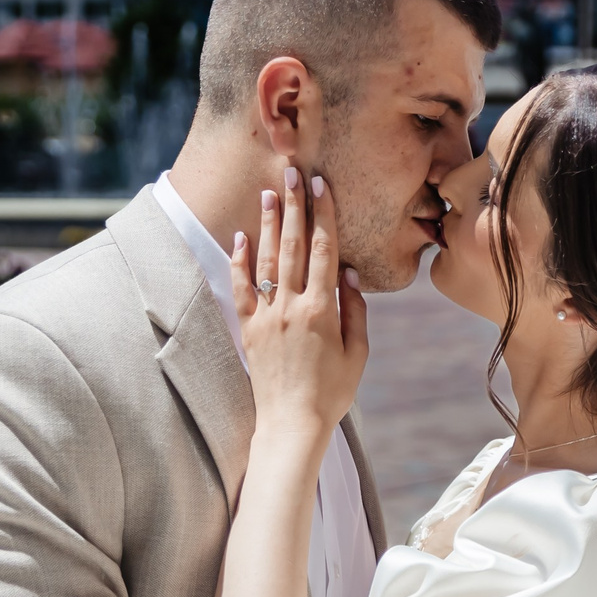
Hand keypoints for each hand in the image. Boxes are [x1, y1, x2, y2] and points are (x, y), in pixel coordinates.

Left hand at [230, 166, 366, 437]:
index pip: (324, 251)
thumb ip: (356, 311)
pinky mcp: (248, 330)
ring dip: (266, 223)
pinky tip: (239, 237)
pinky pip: (241, 289)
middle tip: (291, 173)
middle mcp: (291, 306)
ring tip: (268, 193)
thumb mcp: (358, 354)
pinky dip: (239, 261)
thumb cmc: (332, 393)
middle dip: (293, 206)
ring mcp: (266, 317)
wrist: (292, 424)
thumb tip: (351, 274)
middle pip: (292, 246)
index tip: (321, 186)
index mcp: (322, 310)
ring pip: (265, 260)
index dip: (323, 216)